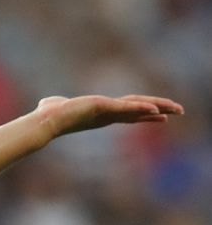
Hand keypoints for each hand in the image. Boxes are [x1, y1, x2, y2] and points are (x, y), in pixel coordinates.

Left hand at [35, 94, 183, 137]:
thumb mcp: (55, 105)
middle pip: (138, 111)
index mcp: (101, 114)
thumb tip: (46, 103)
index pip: (128, 113)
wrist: (45, 121)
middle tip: (178, 111)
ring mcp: (107, 112)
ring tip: (177, 109)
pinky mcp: (103, 107)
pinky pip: (128, 107)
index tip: (159, 114)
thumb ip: (56, 103)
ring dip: (159, 108)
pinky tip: (156, 109)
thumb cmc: (48, 116)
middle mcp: (107, 115)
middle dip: (159, 111)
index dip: (144, 113)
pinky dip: (142, 108)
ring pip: (138, 108)